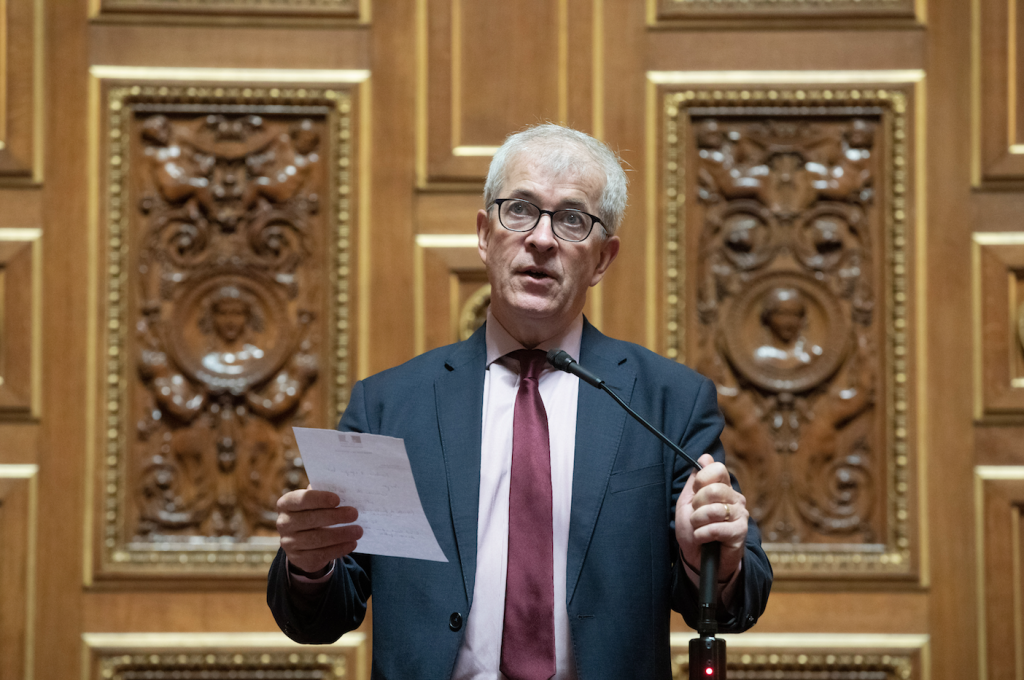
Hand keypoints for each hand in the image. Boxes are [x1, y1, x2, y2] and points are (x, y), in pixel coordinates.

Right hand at [276, 488, 362, 573]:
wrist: (302, 541)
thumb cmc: (313, 513)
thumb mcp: (315, 503)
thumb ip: (324, 497)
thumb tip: (346, 491)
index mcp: (286, 504)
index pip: (301, 500)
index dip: (319, 499)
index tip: (338, 499)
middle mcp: (283, 523)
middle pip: (310, 520)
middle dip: (335, 517)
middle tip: (354, 514)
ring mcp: (288, 543)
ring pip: (317, 539)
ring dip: (341, 534)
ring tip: (358, 531)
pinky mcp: (299, 558)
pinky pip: (321, 554)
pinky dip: (339, 549)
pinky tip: (352, 543)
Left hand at [675, 453, 747, 580]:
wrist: (697, 559)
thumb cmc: (693, 530)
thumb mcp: (687, 502)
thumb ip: (695, 480)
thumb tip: (705, 456)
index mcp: (723, 488)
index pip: (717, 469)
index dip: (702, 479)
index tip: (695, 491)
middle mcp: (735, 498)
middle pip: (714, 489)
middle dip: (697, 505)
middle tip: (696, 516)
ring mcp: (740, 515)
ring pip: (715, 509)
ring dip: (698, 522)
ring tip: (699, 529)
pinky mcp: (741, 532)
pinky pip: (718, 528)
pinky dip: (703, 534)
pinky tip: (703, 538)